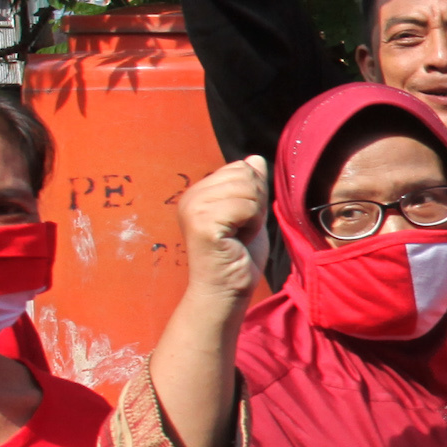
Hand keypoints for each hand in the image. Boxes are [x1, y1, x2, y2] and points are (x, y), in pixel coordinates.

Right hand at [176, 155, 271, 303]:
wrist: (228, 289)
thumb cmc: (239, 255)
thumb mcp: (250, 213)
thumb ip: (252, 186)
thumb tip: (254, 158)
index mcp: (198, 191)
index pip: (241, 167)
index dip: (253, 194)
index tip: (241, 221)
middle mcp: (191, 196)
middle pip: (245, 174)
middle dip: (255, 203)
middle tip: (241, 230)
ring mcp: (194, 209)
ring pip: (248, 189)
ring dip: (255, 215)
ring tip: (239, 235)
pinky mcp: (203, 223)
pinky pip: (246, 207)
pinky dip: (253, 224)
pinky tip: (238, 240)